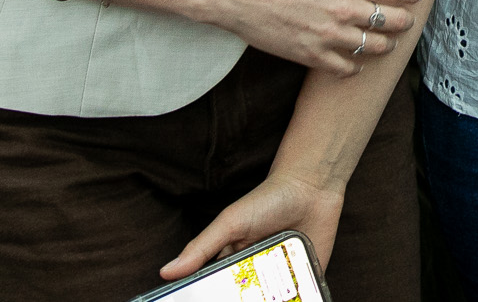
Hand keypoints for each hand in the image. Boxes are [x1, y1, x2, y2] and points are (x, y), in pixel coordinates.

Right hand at [162, 170, 344, 282]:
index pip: (216, 293)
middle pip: (243, 300)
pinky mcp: (305, 282)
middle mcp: (255, 276)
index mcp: (232, 265)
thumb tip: (166, 272)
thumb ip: (202, 248)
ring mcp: (280, 280)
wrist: (311, 187)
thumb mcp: (230, 223)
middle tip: (242, 300)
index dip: (209, 300)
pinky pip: (299, 301)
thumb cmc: (266, 201)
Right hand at [199, 0, 421, 74]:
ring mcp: (331, 35)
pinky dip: (354, 66)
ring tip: (387, 43)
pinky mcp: (313, 56)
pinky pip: (346, 68)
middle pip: (392, 21)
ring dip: (385, 45)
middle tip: (407, 21)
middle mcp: (346, 9)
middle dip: (404, 21)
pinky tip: (355, 62)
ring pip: (375, 47)